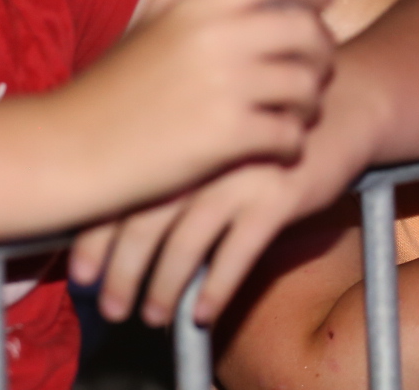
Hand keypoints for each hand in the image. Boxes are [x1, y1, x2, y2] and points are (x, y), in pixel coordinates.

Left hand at [70, 77, 378, 325]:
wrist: (341, 101)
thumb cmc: (266, 115)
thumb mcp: (212, 117)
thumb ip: (171, 146)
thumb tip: (115, 196)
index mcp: (175, 131)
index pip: (120, 192)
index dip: (93, 239)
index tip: (77, 276)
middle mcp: (199, 154)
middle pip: (144, 224)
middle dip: (121, 273)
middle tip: (108, 307)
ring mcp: (237, 177)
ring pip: (186, 246)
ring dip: (165, 290)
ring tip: (153, 316)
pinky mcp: (276, 198)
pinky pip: (237, 255)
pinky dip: (217, 289)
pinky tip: (204, 313)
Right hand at [71, 0, 334, 206]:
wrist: (67, 149)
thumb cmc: (108, 88)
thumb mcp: (145, 24)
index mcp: (202, 4)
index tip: (321, 3)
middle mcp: (221, 37)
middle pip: (311, 34)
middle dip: (320, 56)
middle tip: (311, 72)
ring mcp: (227, 87)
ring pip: (309, 88)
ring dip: (309, 104)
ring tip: (294, 114)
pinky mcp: (228, 137)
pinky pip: (292, 136)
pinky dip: (291, 145)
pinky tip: (276, 148)